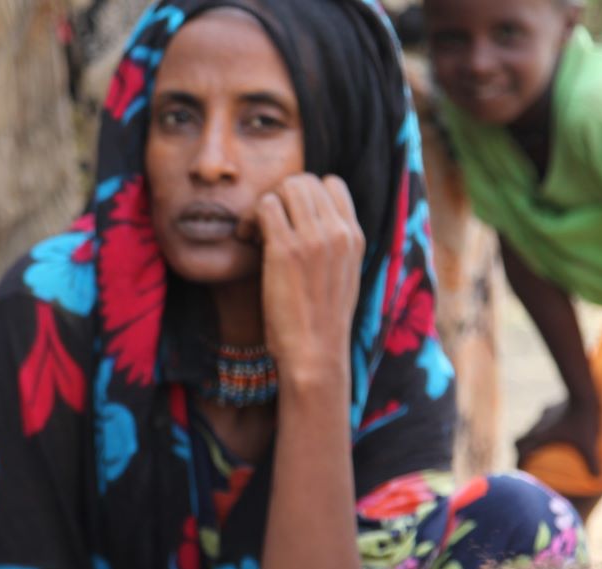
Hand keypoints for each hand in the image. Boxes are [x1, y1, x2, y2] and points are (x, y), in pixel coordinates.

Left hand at [250, 174, 363, 384]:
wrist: (315, 353)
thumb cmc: (320, 321)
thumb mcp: (342, 276)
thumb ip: (332, 246)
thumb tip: (307, 223)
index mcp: (354, 236)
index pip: (332, 184)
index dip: (305, 196)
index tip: (290, 220)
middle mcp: (337, 232)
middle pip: (304, 181)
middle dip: (280, 197)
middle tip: (266, 226)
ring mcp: (312, 239)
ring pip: (284, 188)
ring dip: (264, 205)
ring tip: (256, 234)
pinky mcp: (285, 251)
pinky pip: (265, 207)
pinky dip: (250, 219)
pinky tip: (247, 241)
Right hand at [516, 398, 601, 476]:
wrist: (585, 394)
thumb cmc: (585, 421)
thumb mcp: (589, 444)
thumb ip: (592, 462)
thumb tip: (598, 478)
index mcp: (540, 437)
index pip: (520, 451)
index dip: (518, 462)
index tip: (520, 471)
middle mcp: (537, 427)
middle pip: (518, 441)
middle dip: (520, 451)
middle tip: (526, 459)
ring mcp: (543, 416)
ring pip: (530, 430)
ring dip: (532, 439)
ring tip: (541, 446)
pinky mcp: (551, 408)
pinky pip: (541, 419)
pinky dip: (543, 427)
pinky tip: (555, 429)